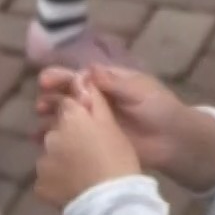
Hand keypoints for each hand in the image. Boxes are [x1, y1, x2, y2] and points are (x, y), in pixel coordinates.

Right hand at [38, 66, 214, 190]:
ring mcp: (93, 123)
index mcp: (106, 83)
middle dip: (50, 98)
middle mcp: (95, 101)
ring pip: (64, 117)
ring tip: (38, 127)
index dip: (61, 77)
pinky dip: (55, 139)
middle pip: (66, 96)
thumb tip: (88, 70)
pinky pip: (71, 139)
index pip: (78, 77)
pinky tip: (41, 144)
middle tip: (40, 105)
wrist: (175, 142)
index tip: (46, 81)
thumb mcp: (140, 90)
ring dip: (49, 119)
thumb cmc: (161, 109)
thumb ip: (115, 82)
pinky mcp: (94, 143)